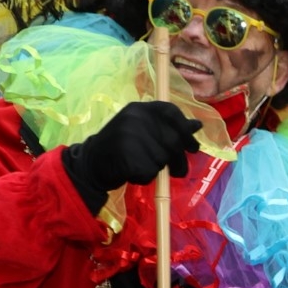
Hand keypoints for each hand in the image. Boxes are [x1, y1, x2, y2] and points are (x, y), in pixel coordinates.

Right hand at [64, 102, 200, 210]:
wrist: (90, 164)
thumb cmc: (121, 147)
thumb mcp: (142, 130)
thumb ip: (167, 127)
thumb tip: (197, 125)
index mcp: (138, 109)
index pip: (171, 112)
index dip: (186, 130)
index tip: (193, 147)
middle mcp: (134, 119)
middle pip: (173, 140)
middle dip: (180, 159)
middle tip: (179, 170)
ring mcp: (129, 138)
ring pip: (163, 158)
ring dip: (159, 169)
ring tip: (142, 165)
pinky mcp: (127, 158)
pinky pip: (151, 173)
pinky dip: (146, 178)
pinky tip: (133, 173)